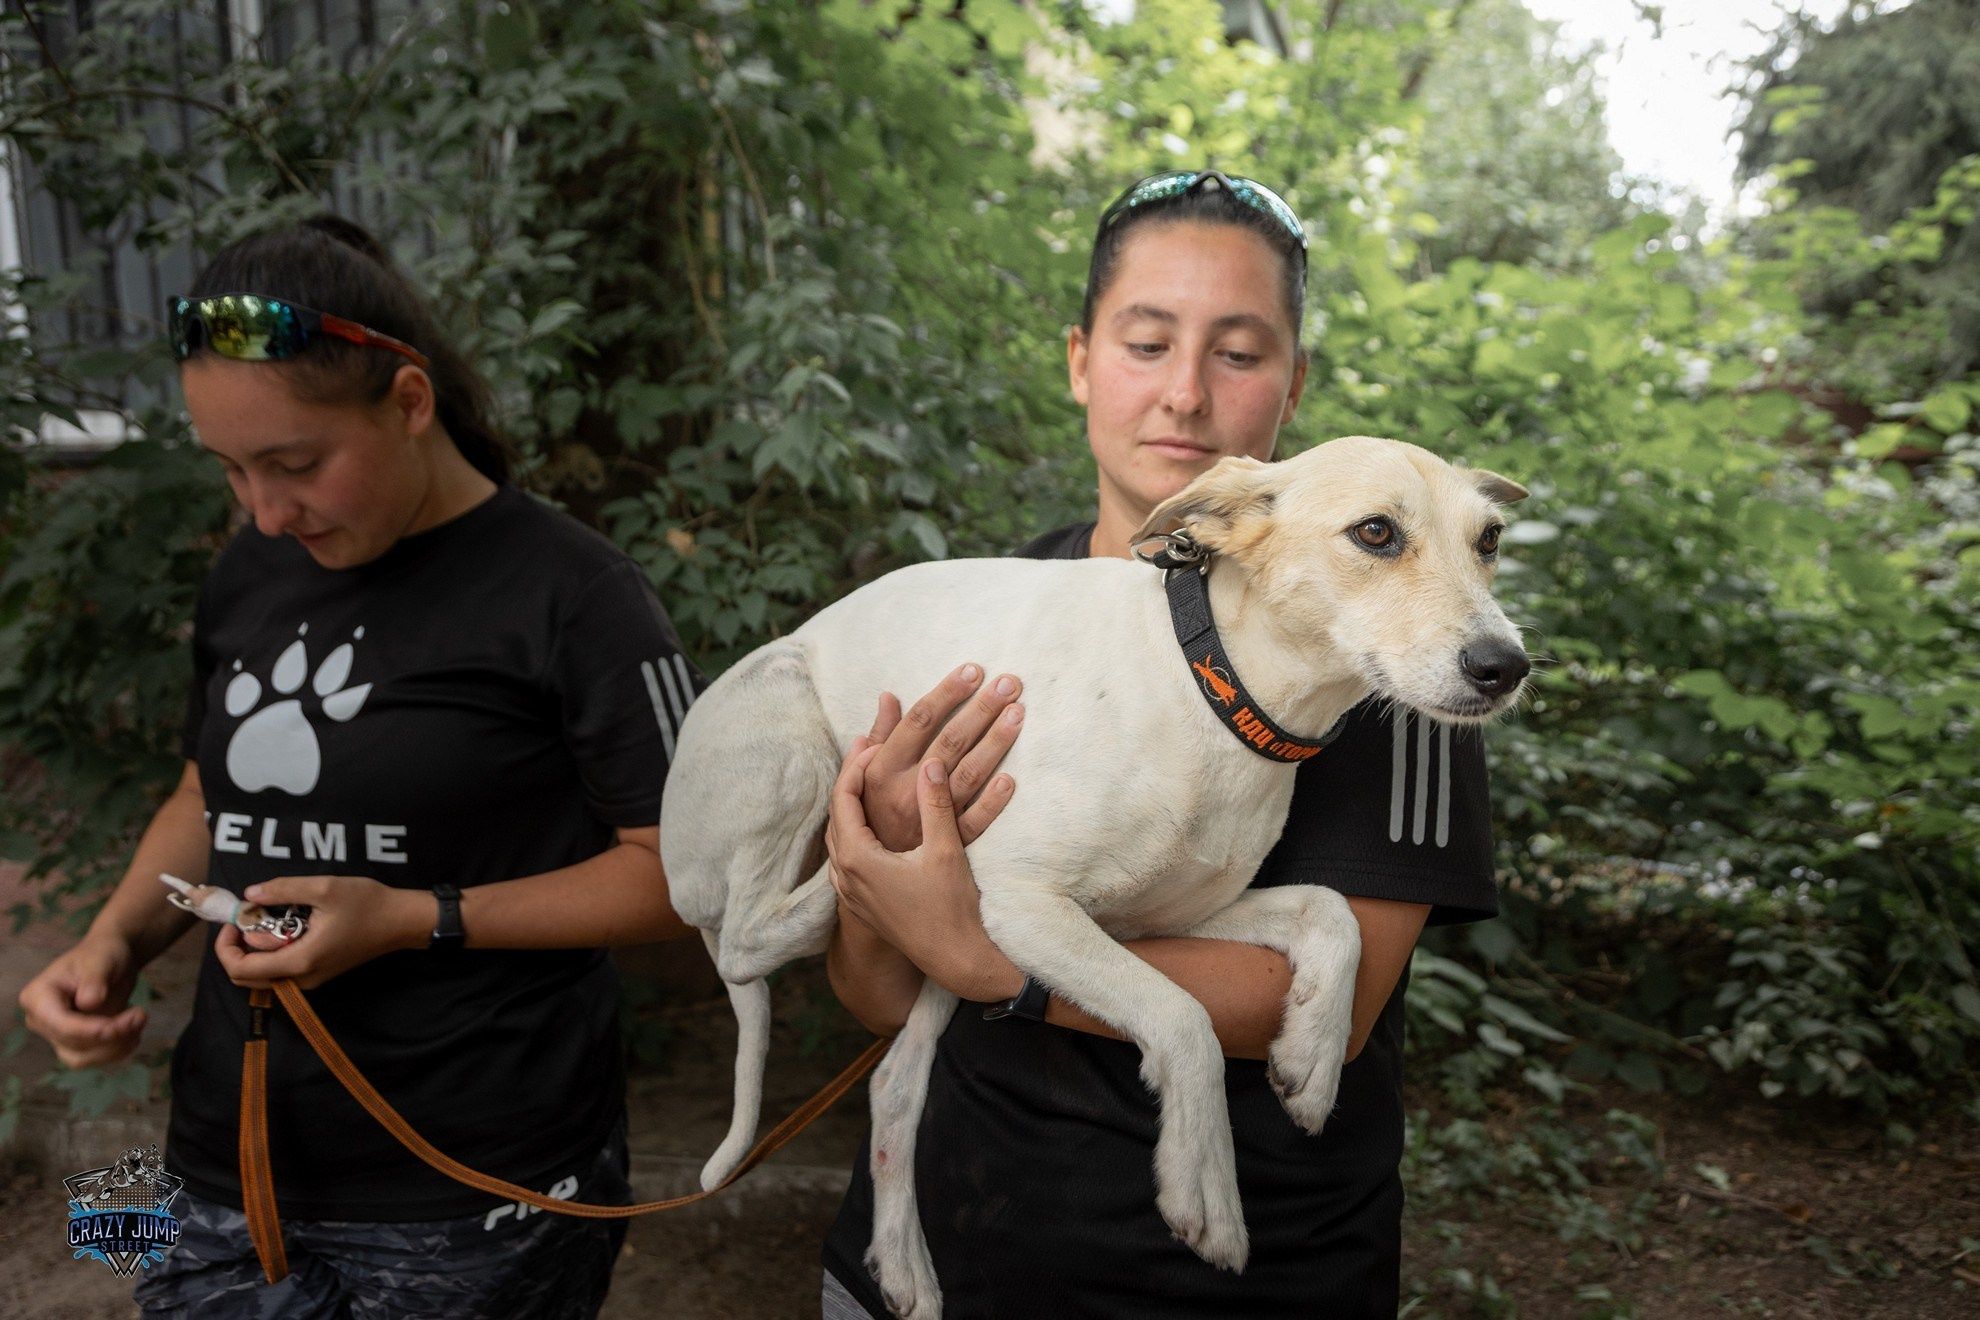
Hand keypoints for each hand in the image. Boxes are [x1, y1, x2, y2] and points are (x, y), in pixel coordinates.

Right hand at [18, 935, 146, 1068]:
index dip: (92, 1030)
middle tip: (141, 1014)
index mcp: (37, 997)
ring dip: (115, 1047)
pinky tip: (134, 1033)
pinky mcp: (73, 1045)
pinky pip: (92, 1059)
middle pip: (72, 1044)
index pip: (61, 1025)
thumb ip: (94, 979)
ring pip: (81, 1059)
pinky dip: (116, 1051)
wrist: (112, 962)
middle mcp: (40, 1020)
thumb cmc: (103, 954)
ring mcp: (56, 1035)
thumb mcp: (101, 959)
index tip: (123, 1024)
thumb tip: (88, 1002)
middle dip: (111, 1035)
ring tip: (139, 1021)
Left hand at [213, 874, 429, 990]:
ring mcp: (310, 981)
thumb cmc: (367, 904)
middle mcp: (301, 979)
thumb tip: (249, 894)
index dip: (225, 946)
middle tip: (246, 919)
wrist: (401, 922)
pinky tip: (282, 928)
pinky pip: (279, 973)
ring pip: (262, 977)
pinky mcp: (317, 975)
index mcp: (299, 961)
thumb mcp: (324, 888)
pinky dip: (269, 954)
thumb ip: (283, 889)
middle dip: (235, 949)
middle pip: (246, 978)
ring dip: (252, 952)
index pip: (241, 969)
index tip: (235, 919)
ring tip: (264, 921)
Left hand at [826, 743, 1022, 1003]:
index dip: (857, 764)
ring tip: (866, 778)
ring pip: (840, 836)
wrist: (955, 961)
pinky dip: (856, 828)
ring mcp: (850, 892)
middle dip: (851, 779)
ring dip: (851, 804)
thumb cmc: (951, 908)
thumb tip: (931, 763)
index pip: (844, 797)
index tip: (875, 740)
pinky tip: (872, 821)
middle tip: (866, 748)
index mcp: (858, 859)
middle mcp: (845, 876)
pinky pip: (847, 854)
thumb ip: (936, 804)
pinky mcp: (862, 902)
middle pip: (837, 814)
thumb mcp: (946, 850)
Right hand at [861, 664, 1023, 850]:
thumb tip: (888, 697)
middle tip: (1009, 683)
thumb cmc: (873, 816)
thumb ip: (880, 737)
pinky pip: (975, 822)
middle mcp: (907, 791)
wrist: (875, 877)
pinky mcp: (950, 845)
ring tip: (1018, 714)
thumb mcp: (866, 775)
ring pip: (968, 775)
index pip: (919, 721)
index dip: (947, 693)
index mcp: (883, 770)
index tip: (973, 670)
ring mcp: (930, 819)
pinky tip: (1012, 779)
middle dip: (981, 709)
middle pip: (950, 741)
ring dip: (995, 743)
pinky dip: (993, 802)